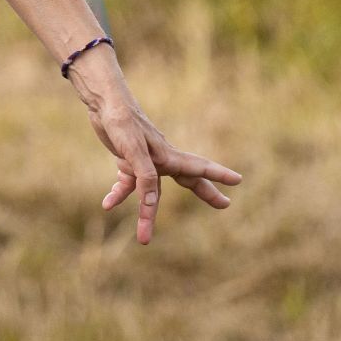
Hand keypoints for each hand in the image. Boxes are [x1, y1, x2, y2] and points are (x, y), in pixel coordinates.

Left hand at [82, 71, 241, 244]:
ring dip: (147, 214)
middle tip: (225, 204)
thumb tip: (152, 204)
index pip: (198, 168)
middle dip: (206, 193)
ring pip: (151, 192)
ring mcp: (145, 161)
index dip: (218, 175)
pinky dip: (119, 194)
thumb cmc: (121, 122)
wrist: (102, 102)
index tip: (238, 180)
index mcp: (167, 156)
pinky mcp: (127, 160)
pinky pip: (127, 184)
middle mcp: (160, 159)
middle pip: (187, 180)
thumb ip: (145, 177)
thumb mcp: (133, 151)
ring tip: (145, 239)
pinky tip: (108, 204)